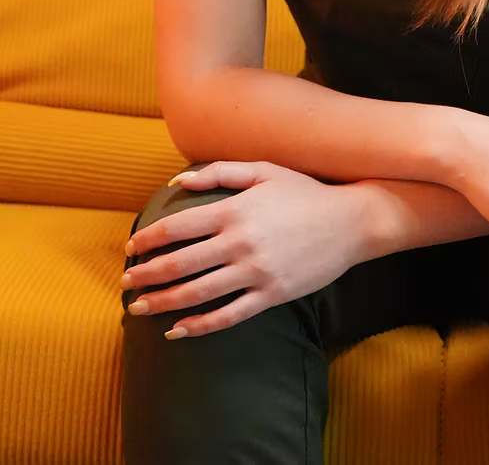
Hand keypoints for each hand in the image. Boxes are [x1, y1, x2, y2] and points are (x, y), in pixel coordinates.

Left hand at [121, 160, 372, 338]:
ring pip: (197, 294)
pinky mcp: (271, 295)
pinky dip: (198, 327)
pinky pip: (227, 316)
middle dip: (146, 275)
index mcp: (235, 210)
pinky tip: (177, 330)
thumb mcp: (264, 170)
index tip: (130, 248)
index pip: (178, 228)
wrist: (351, 222)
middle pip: (179, 265)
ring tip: (140, 308)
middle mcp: (240, 243)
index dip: (148, 240)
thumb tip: (177, 182)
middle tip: (125, 283)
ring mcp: (255, 273)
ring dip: (162, 303)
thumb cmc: (305, 192)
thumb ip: (219, 172)